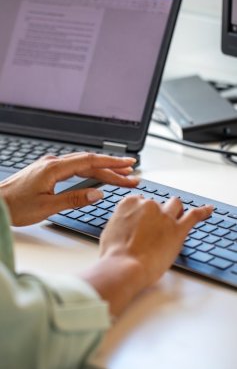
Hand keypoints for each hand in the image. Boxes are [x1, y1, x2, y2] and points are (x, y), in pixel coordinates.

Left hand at [0, 153, 137, 225]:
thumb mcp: (47, 206)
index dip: (112, 164)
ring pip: (82, 165)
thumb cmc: (15, 205)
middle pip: (89, 162)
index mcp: (54, 168)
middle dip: (112, 168)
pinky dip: (89, 172)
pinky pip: (74, 169)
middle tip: (132, 173)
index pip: (90, 162)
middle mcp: (53, 163)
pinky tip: (96, 176)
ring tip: (121, 175)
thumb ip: (74, 199)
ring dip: (102, 170)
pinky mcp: (47, 172)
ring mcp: (50, 166)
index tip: (128, 165)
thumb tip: (97, 193)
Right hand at [81, 196, 212, 315]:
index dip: (141, 214)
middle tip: (153, 230)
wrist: (124, 266)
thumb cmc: (114, 254)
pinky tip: (208, 210)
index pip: (140, 201)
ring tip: (174, 221)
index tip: (141, 222)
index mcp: (130, 203)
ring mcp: (164, 216)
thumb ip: (121, 221)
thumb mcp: (110, 231)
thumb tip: (126, 224)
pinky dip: (203, 212)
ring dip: (175, 211)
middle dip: (156, 214)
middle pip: (157, 204)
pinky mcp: (178, 229)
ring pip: (175, 205)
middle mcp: (148, 205)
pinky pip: (194, 215)